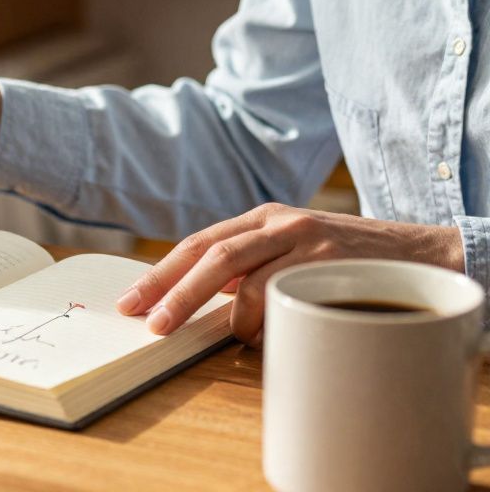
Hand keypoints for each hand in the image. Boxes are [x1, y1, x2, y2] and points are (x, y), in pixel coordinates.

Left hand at [115, 203, 463, 344]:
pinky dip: (269, 321)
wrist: (422, 254)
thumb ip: (247, 269)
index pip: (198, 243)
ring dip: (231, 318)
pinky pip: (282, 295)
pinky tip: (274, 332)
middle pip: (209, 254)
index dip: (161, 273)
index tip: (131, 301)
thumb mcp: (290, 252)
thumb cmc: (346, 262)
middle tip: (151, 324)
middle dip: (173, 292)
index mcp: (260, 218)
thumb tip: (193, 302)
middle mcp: (277, 221)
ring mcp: (304, 238)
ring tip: (238, 336)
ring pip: (243, 277)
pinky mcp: (329, 258)